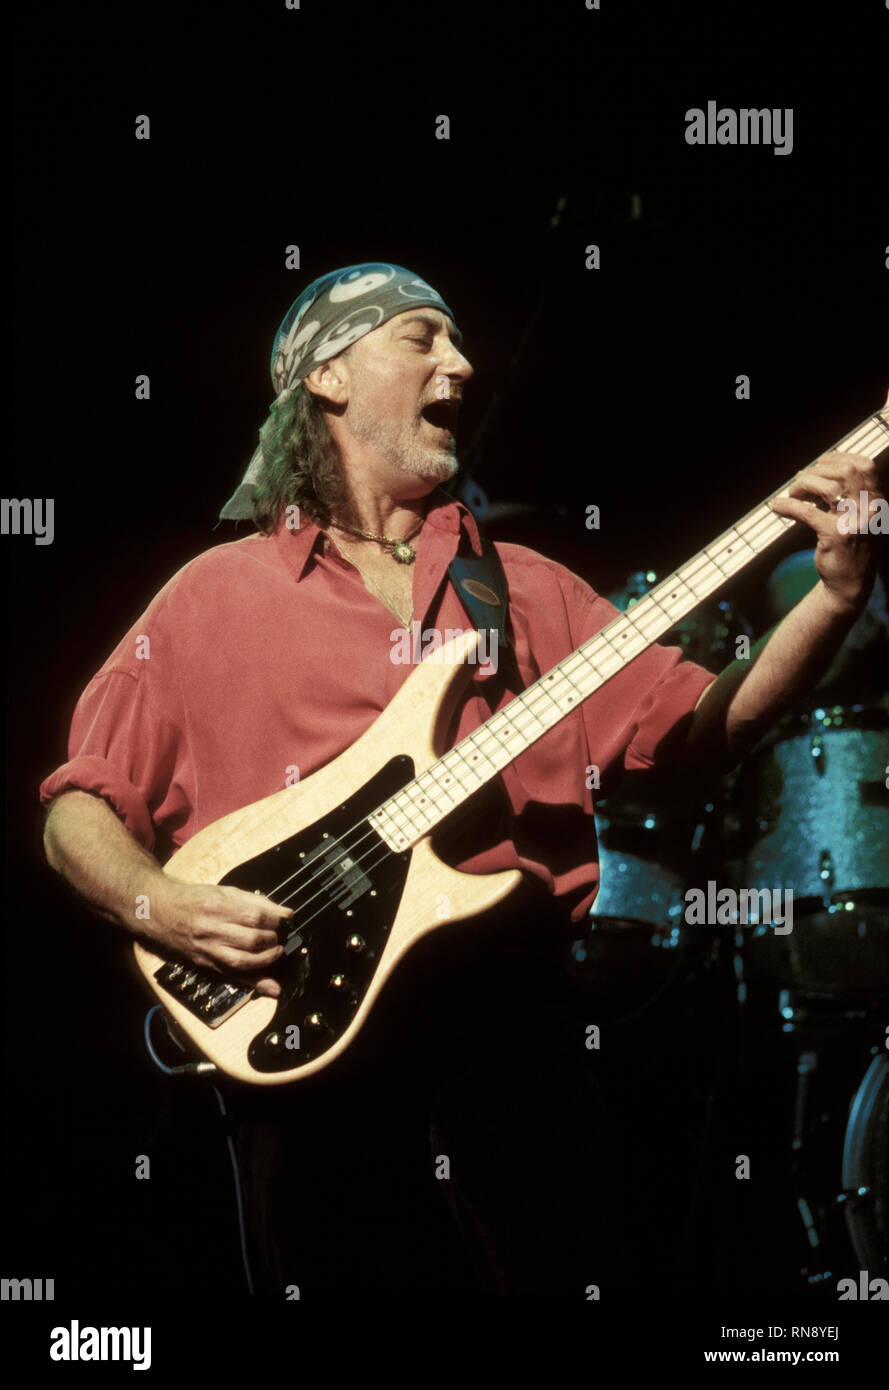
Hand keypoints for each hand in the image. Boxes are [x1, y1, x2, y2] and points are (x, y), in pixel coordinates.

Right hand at [146, 877, 292, 997]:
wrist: (157, 911)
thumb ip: (256, 901)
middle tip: (277, 935)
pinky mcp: (205, 963)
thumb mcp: (224, 891)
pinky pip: (232, 975)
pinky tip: (271, 988)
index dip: (275, 920)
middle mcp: (212, 930)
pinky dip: (254, 983)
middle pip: (251, 939)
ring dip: (267, 959)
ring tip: (275, 952)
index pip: (256, 917)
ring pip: (243, 960)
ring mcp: (207, 949)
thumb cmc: (193, 898)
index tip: (283, 920)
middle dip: (272, 939)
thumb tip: (286, 913)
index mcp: (218, 906)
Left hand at [769, 451, 881, 612]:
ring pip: (829, 488)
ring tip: (792, 493)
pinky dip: (788, 506)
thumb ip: (844, 496)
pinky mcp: (836, 536)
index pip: (864, 466)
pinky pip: (807, 513)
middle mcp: (870, 509)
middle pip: (847, 472)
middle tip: (800, 479)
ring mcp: (855, 522)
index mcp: (877, 501)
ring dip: (804, 485)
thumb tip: (814, 473)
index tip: (820, 462)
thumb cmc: (850, 547)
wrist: (850, 584)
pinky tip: (777, 506)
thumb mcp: (855, 517)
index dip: (840, 458)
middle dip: (819, 470)